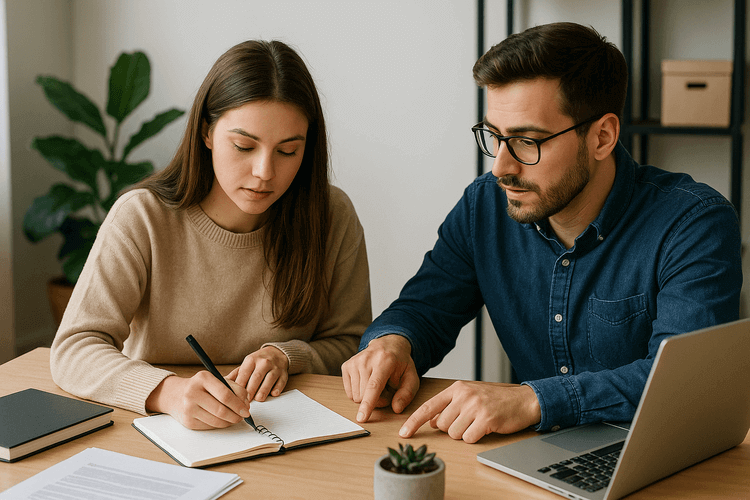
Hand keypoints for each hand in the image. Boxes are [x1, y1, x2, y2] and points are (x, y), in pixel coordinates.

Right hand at [145, 372, 250, 429]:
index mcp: (203, 378)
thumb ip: (233, 387)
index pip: (225, 394)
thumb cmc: (200, 386)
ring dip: (230, 422)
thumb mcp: (215, 380)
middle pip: (221, 410)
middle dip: (236, 415)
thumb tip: (246, 402)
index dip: (239, 404)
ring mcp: (189, 408)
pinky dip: (220, 424)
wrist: (175, 394)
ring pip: (217, 421)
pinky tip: (223, 420)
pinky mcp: (188, 421)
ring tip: (235, 418)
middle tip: (243, 416)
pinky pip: (210, 426)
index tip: (246, 409)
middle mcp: (193, 393)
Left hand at [227, 346, 288, 401]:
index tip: (235, 396)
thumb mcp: (247, 364)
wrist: (277, 353)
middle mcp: (264, 362)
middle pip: (256, 377)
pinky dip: (277, 389)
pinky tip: (272, 394)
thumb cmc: (259, 361)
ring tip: (258, 399)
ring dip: (263, 391)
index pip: (244, 373)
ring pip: (269, 379)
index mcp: (252, 360)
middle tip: (246, 401)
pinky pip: (281, 382)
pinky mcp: (284, 374)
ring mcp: (275, 368)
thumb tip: (223, 383)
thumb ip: (236, 374)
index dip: (239, 386)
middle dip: (250, 390)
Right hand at [341, 335, 419, 422]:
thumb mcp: (411, 377)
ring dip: (368, 397)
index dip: (368, 404)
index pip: (374, 386)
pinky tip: (367, 383)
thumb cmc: (400, 363)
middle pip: (364, 396)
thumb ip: (407, 393)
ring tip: (378, 385)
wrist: (388, 344)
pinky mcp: (346, 366)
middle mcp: (366, 359)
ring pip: (356, 396)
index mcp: (385, 361)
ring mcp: (354, 362)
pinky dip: (360, 393)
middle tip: (387, 390)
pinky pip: (350, 393)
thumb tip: (396, 408)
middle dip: (377, 401)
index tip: (361, 417)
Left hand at [398, 381, 540, 442]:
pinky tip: (485, 428)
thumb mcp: (469, 397)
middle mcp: (464, 395)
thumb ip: (449, 407)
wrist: (523, 400)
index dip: (414, 421)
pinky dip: (476, 437)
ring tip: (478, 423)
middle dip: (454, 428)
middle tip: (470, 421)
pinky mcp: (486, 419)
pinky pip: (469, 438)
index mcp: (457, 388)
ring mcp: (475, 407)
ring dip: (465, 433)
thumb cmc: (495, 400)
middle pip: (443, 425)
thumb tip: (433, 422)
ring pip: (455, 433)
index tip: (404, 432)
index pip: (429, 407)